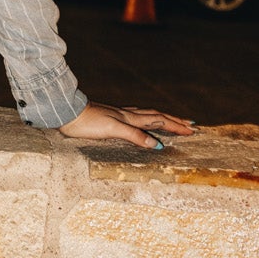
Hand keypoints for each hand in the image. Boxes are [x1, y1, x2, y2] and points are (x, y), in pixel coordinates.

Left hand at [57, 103, 196, 150]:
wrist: (66, 113)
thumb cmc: (87, 123)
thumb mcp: (112, 129)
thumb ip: (134, 135)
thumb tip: (156, 144)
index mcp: (130, 118)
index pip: (158, 121)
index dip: (175, 125)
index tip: (192, 130)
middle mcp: (127, 115)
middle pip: (156, 116)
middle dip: (174, 121)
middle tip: (190, 124)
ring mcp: (118, 115)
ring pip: (146, 115)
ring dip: (162, 118)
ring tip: (172, 120)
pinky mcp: (110, 117)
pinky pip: (135, 117)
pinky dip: (145, 119)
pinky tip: (140, 119)